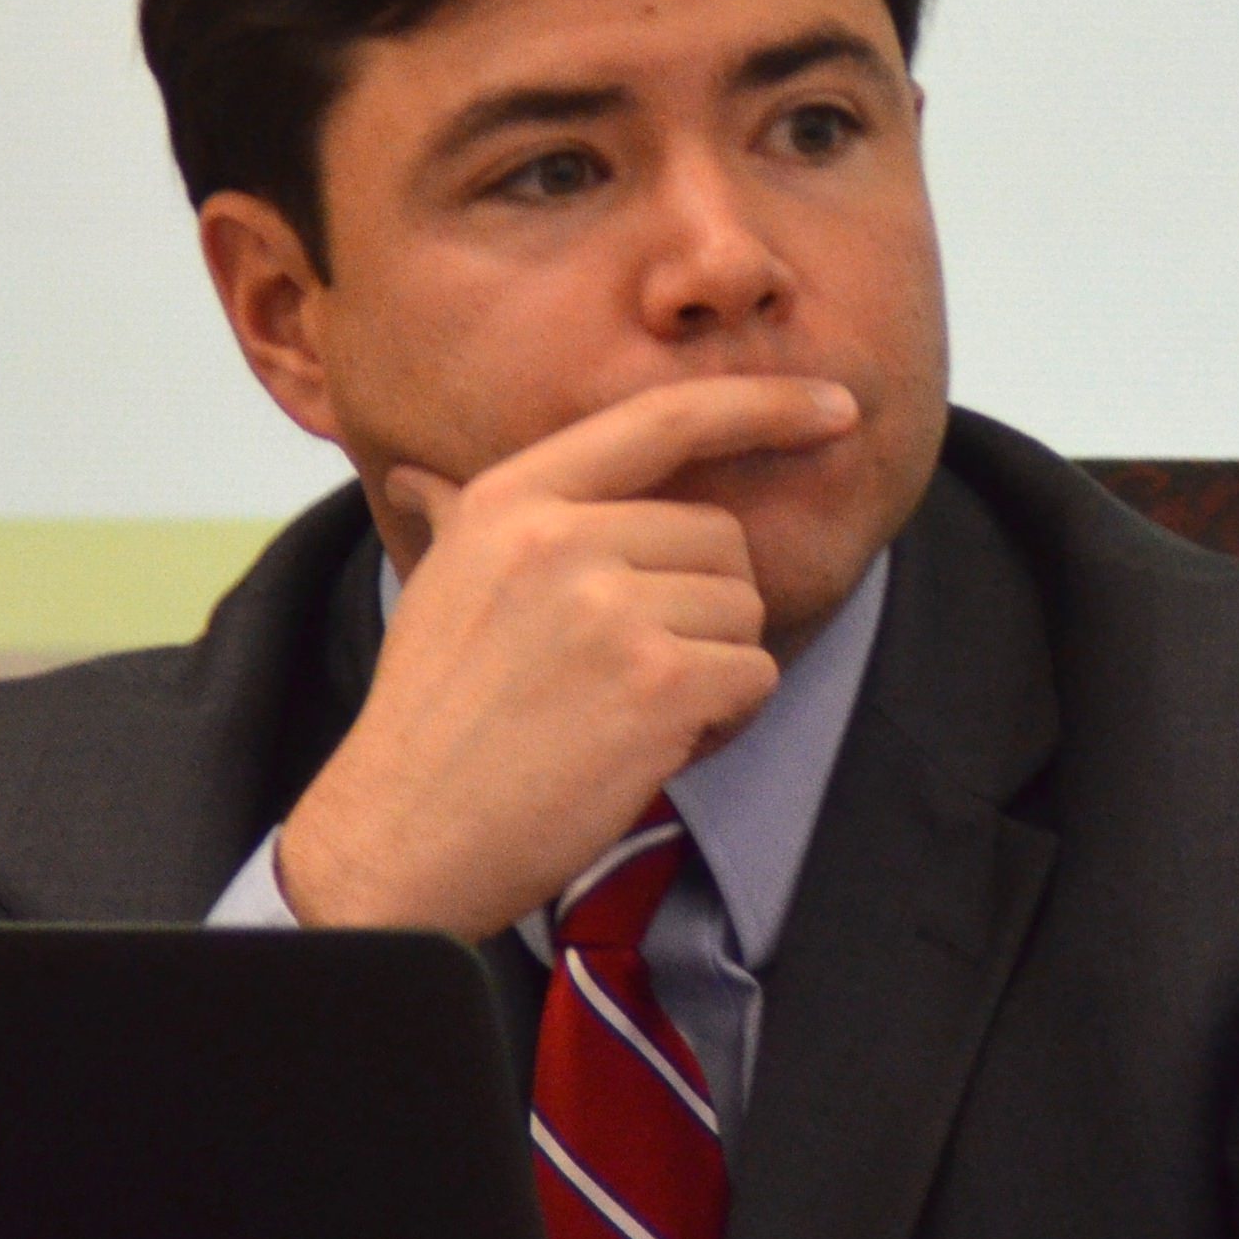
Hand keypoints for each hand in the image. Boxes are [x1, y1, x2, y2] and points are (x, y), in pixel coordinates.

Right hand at [274, 376, 858, 938]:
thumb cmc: (424, 722)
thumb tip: (415, 479)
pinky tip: (656, 749)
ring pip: (743, 610)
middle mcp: (558, 536)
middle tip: (636, 675)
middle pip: (720, 538)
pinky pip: (753, 675)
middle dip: (704, 609)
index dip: (763, 404)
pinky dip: (726, 720)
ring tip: (634, 717)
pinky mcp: (655, 682)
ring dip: (714, 671)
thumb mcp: (432, 590)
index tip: (837, 406)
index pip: (662, 419)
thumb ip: (457, 521)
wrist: (401, 834)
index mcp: (508, 500)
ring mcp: (608, 607)